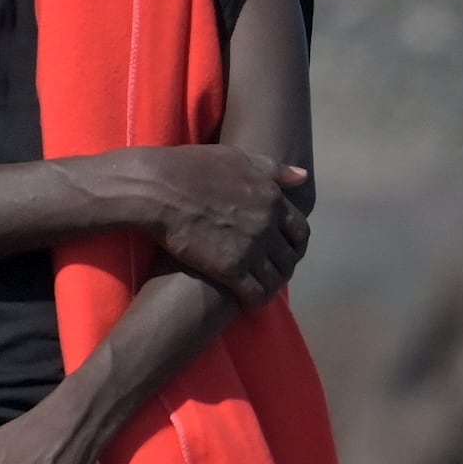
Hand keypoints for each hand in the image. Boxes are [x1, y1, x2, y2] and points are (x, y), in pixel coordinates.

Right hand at [136, 145, 309, 305]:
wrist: (159, 188)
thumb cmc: (192, 167)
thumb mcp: (238, 159)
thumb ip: (273, 169)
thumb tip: (303, 176)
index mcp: (272, 199)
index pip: (299, 231)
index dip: (294, 245)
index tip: (285, 251)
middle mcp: (267, 225)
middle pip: (289, 257)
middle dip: (283, 269)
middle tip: (271, 276)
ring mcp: (251, 248)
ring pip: (275, 278)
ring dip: (271, 288)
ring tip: (260, 293)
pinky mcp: (230, 269)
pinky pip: (254, 293)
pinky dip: (255, 301)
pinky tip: (247, 304)